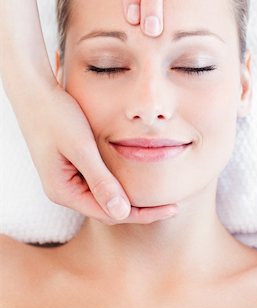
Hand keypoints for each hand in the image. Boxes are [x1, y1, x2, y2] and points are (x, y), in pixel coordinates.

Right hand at [15, 81, 177, 224]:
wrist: (34, 93)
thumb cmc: (56, 116)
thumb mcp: (81, 148)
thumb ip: (101, 180)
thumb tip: (122, 212)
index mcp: (63, 191)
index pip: (108, 213)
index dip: (141, 214)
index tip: (169, 209)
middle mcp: (63, 190)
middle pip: (107, 209)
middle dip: (138, 209)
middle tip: (171, 206)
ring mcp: (67, 180)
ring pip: (104, 196)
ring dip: (129, 197)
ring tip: (159, 196)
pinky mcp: (71, 167)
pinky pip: (99, 182)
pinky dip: (119, 183)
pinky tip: (136, 177)